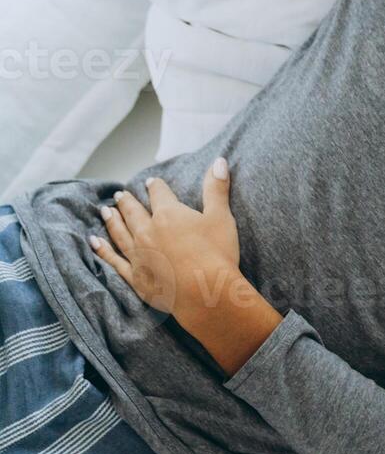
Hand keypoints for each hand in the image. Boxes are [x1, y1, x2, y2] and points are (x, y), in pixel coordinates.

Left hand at [91, 159, 242, 320]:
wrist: (207, 293)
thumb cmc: (217, 253)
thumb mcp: (221, 216)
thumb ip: (216, 188)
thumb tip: (218, 160)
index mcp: (168, 214)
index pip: (159, 194)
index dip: (156, 187)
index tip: (151, 182)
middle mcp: (148, 231)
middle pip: (134, 211)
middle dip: (128, 201)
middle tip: (120, 195)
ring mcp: (139, 254)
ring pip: (120, 232)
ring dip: (112, 220)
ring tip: (105, 210)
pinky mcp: (135, 276)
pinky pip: (114, 259)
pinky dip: (103, 250)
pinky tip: (95, 242)